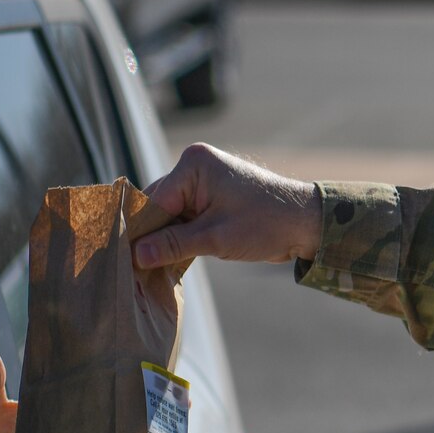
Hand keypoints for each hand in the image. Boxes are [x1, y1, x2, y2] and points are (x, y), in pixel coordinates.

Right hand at [134, 143, 322, 269]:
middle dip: (151, 236)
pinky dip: (180, 236)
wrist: (308, 223)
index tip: (125, 260)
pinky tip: (169, 259)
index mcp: (193, 164)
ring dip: (165, 239)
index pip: (153, 201)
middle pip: (158, 206)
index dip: (141, 233)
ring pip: (170, 214)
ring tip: (150, 268)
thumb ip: (173, 245)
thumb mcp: (215, 238)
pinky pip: (185, 216)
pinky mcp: (212, 196)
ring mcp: (203, 180)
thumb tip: (136, 256)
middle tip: (134, 268)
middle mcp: (195, 165)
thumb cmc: (267, 224)